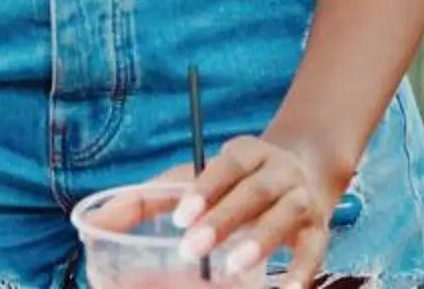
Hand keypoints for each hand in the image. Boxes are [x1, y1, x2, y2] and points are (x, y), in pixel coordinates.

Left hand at [168, 134, 353, 284]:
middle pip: (254, 191)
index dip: (206, 187)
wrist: (307, 171)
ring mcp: (302, 199)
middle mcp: (280, 171)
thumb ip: (157, 195)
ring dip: (260, 241)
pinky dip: (301, 271)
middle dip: (224, 219)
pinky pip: (314, 251)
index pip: (228, 165)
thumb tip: (104, 217)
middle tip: (192, 247)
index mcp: (249, 153)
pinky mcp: (319, 230)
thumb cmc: (238, 182)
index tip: (179, 217)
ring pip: (285, 216)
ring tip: (232, 267)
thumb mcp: (205, 177)